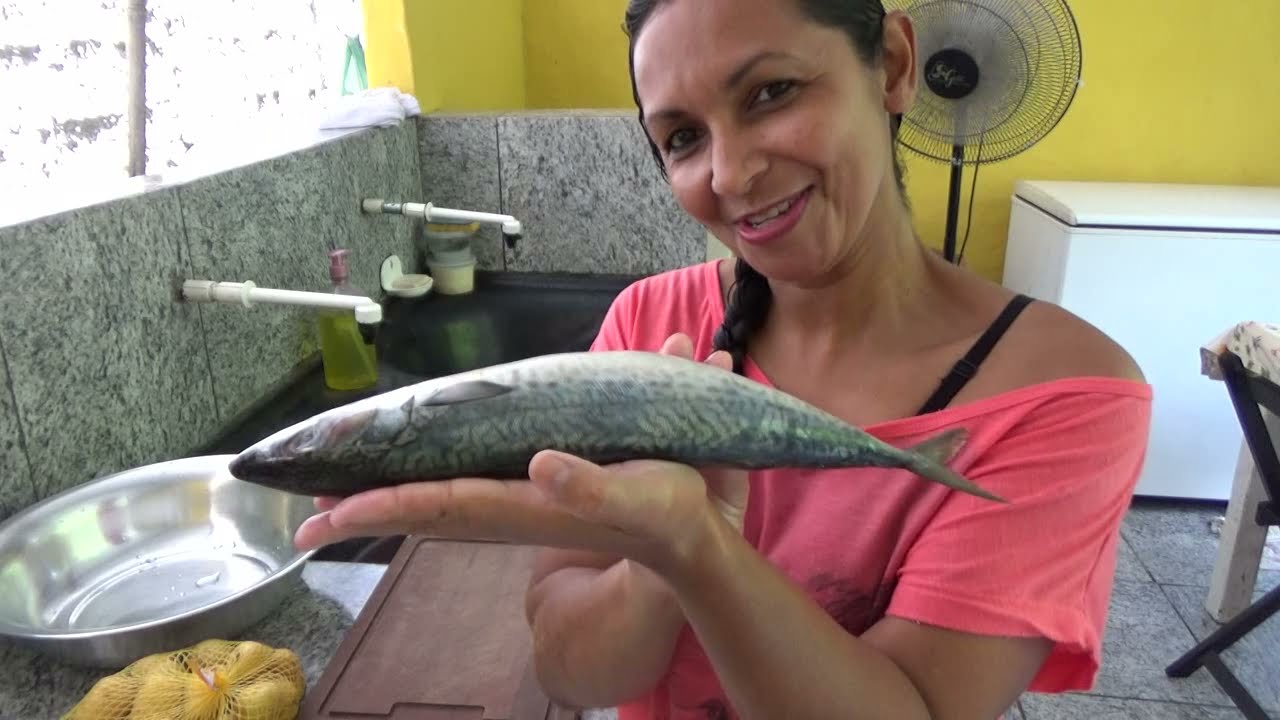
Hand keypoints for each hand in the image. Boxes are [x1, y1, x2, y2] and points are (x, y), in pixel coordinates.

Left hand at [293, 333, 749, 576]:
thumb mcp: (642, 495)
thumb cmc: (668, 515)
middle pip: (424, 508)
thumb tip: (541, 465)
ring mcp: (516, 505)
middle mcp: (511, 507)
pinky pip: (459, 496)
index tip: (331, 512)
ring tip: (336, 502)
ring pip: (436, 502)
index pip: (440, 503)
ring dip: (386, 500)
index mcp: (528, 503)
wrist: (689, 542)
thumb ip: (591, 482)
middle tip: (306, 514)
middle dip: (366, 508)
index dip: (385, 503)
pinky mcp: (528, 498)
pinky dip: (421, 494)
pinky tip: (402, 484)